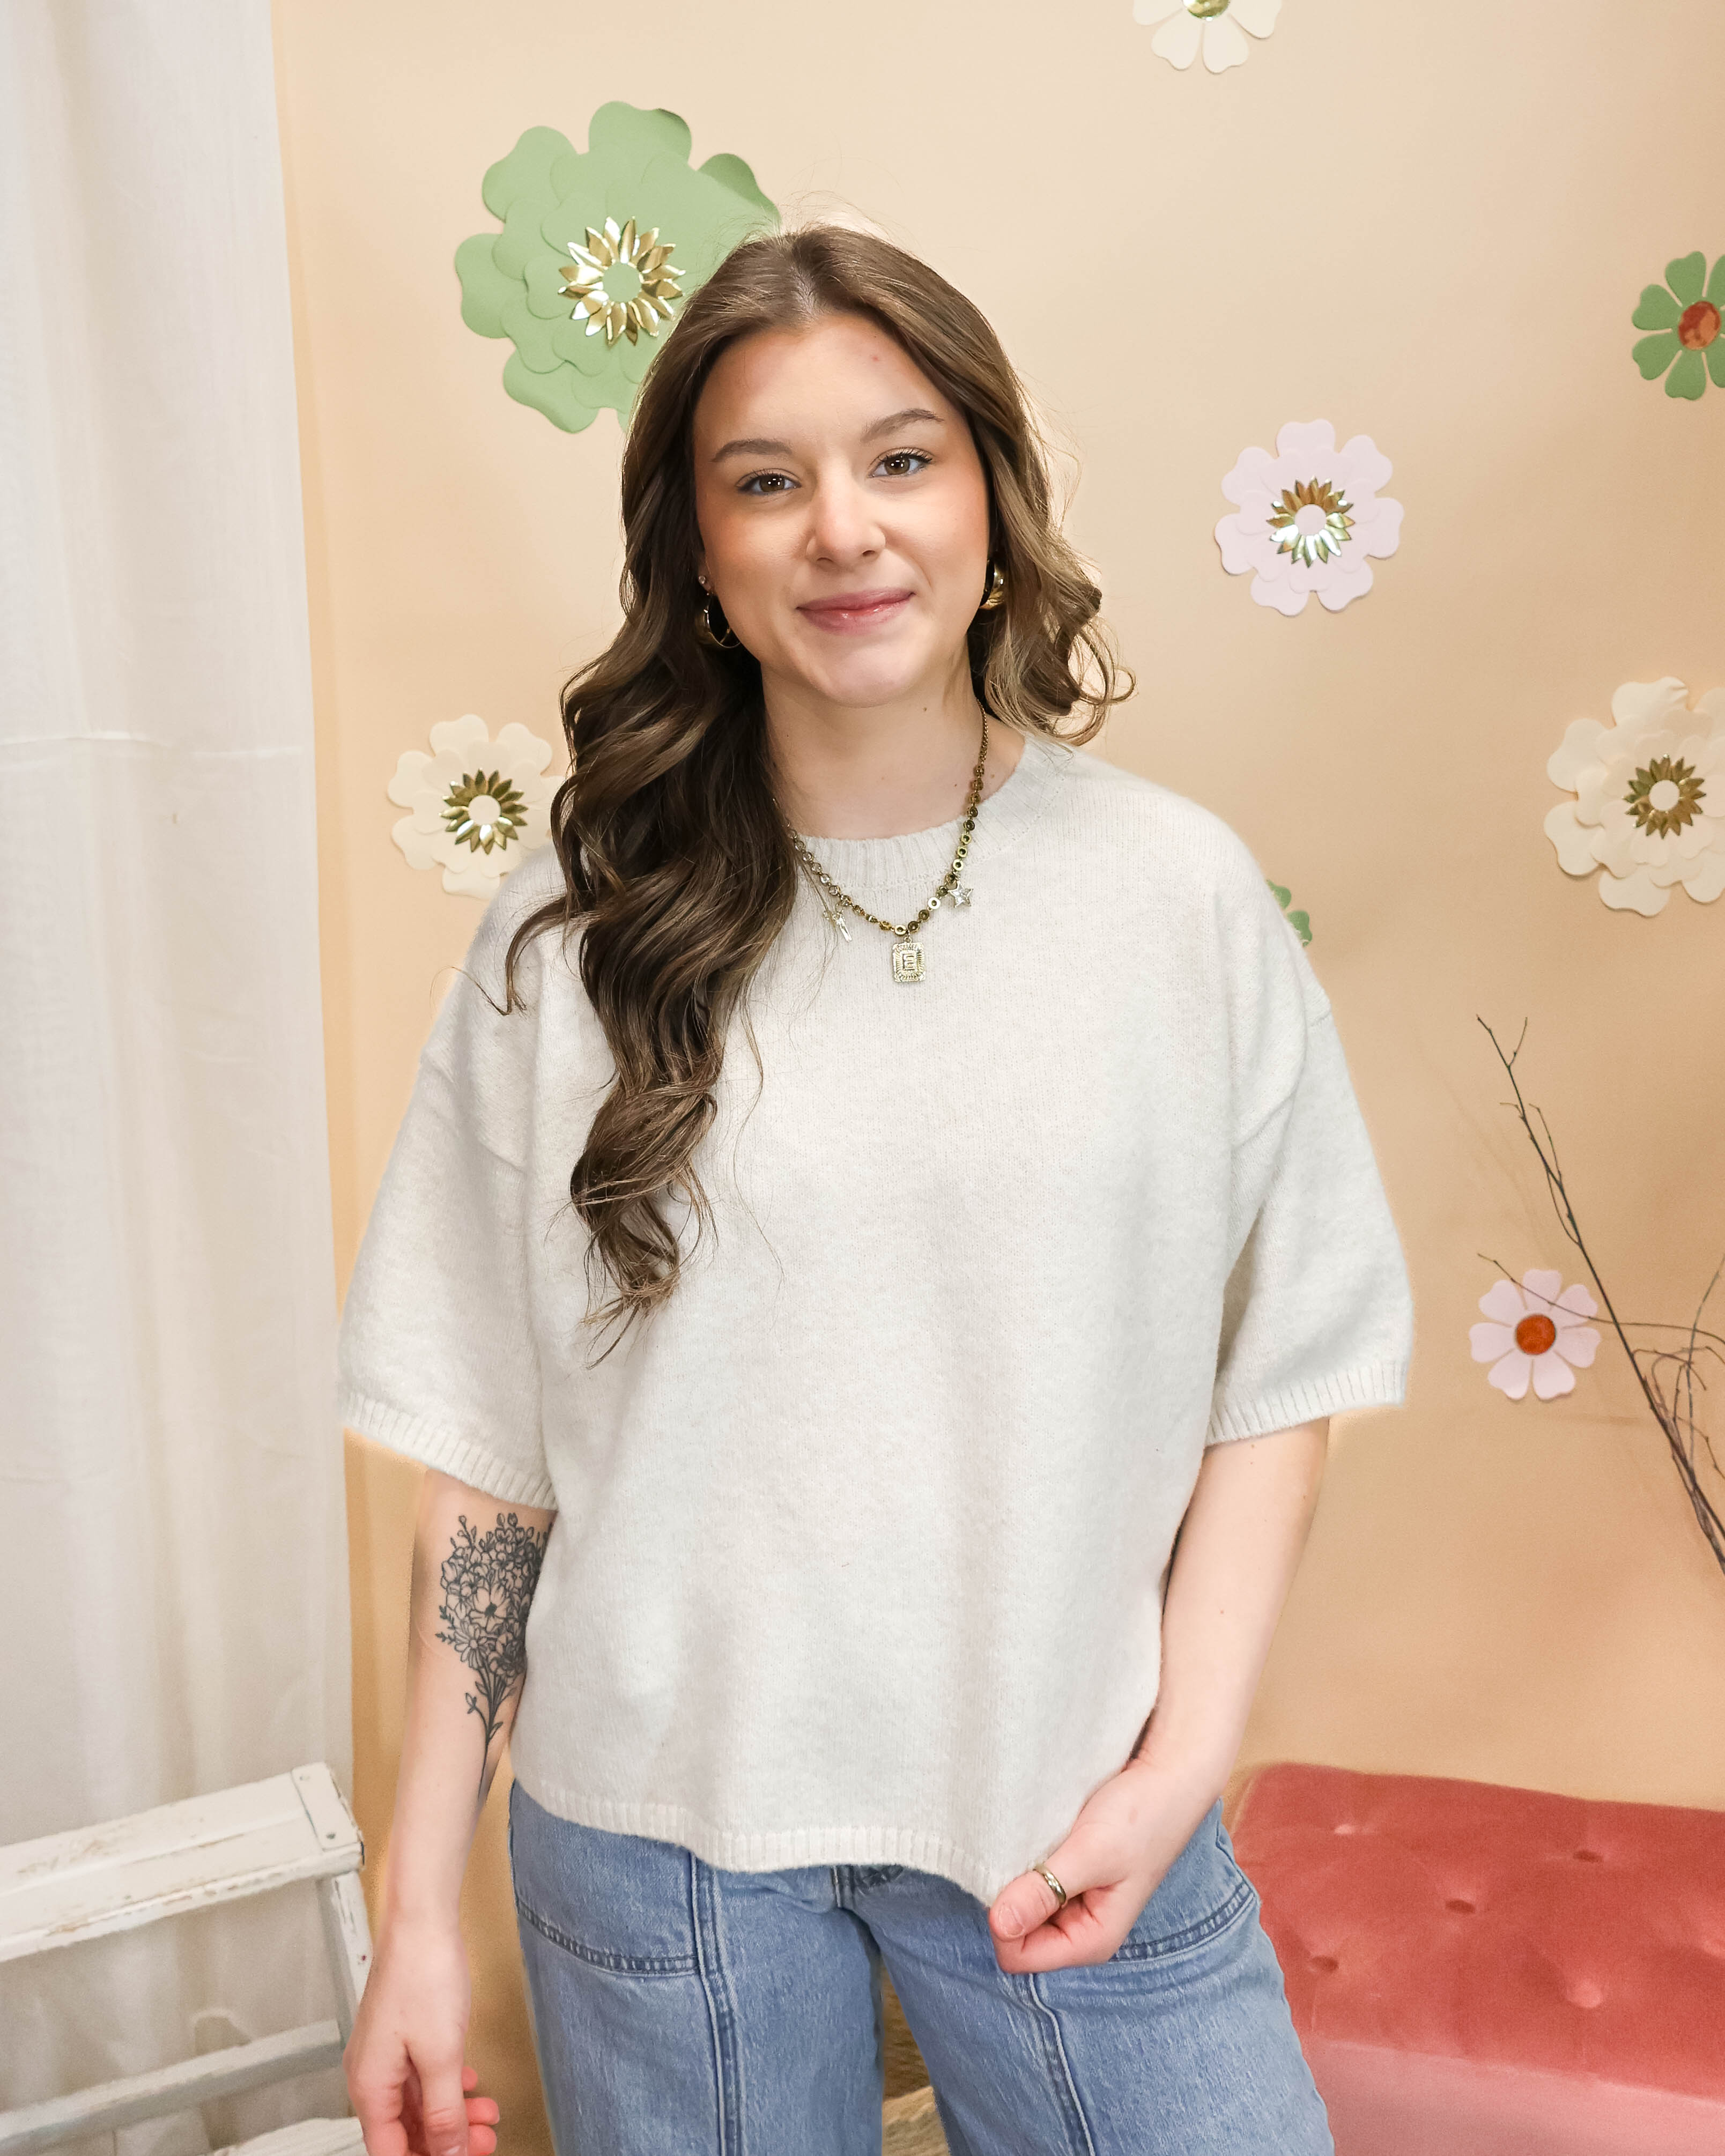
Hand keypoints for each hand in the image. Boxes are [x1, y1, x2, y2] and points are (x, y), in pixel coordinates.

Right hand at [345, 1917, 499, 2155]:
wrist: (423, 1920)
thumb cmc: (422, 1973)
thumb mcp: (442, 2055)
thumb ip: (445, 2112)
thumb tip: (450, 2154)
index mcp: (370, 2087)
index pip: (390, 2152)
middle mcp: (372, 2074)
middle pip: (405, 2132)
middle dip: (446, 2142)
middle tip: (483, 2144)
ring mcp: (387, 2054)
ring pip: (418, 2105)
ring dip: (453, 2116)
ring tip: (487, 2118)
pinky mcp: (404, 2035)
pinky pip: (423, 2078)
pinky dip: (448, 2089)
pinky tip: (470, 2088)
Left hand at [987, 1757, 1221, 1972]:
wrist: (1166, 1778)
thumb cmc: (1140, 1817)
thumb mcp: (1090, 1853)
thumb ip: (1045, 1891)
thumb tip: (998, 1924)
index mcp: (1091, 1940)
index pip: (1017, 1956)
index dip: (1004, 1920)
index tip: (1011, 1875)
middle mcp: (1080, 1930)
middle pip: (1014, 1934)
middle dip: (1009, 1898)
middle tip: (1025, 1854)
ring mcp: (1074, 1906)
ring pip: (1019, 1907)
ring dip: (1017, 1877)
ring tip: (1035, 1844)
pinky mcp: (1070, 1879)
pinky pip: (1030, 1883)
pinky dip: (1026, 1863)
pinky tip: (1038, 1839)